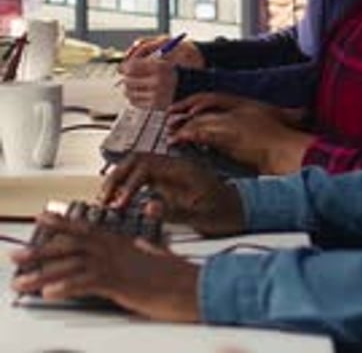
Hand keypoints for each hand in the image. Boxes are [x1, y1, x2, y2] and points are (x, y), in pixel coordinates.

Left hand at [11, 212, 198, 321]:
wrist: (194, 285)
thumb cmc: (178, 274)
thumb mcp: (158, 255)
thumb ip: (146, 247)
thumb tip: (141, 242)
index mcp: (121, 242)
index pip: (85, 228)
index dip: (61, 224)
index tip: (42, 219)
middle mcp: (115, 248)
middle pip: (70, 245)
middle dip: (40, 251)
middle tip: (17, 257)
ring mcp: (116, 264)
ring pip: (71, 264)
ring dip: (42, 273)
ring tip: (22, 282)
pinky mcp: (119, 283)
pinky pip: (86, 283)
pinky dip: (66, 286)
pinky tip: (50, 292)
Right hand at [99, 152, 244, 236]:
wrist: (242, 210)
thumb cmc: (226, 212)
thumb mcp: (201, 216)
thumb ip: (173, 211)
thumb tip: (148, 207)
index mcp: (182, 169)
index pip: (146, 165)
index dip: (128, 182)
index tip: (120, 203)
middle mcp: (174, 166)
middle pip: (137, 160)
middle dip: (117, 177)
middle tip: (104, 199)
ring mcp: (171, 173)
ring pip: (138, 166)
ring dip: (121, 180)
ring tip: (108, 200)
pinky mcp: (170, 182)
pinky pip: (144, 177)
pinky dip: (129, 186)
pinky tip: (122, 201)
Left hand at [120, 36, 204, 108]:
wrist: (196, 83)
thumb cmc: (178, 66)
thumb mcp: (164, 55)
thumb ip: (144, 56)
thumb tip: (124, 66)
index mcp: (160, 67)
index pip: (132, 67)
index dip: (124, 66)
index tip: (123, 67)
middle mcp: (158, 82)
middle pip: (129, 80)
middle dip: (125, 78)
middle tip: (125, 75)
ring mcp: (157, 95)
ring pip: (130, 93)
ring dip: (128, 88)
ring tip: (130, 84)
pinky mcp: (157, 106)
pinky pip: (136, 102)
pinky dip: (133, 98)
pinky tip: (137, 92)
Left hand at [168, 91, 307, 130]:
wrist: (287, 151)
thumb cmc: (282, 139)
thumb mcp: (272, 120)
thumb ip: (252, 120)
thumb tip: (246, 125)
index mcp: (244, 103)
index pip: (212, 97)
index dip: (194, 102)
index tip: (180, 109)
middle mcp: (236, 108)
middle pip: (202, 106)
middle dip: (184, 113)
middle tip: (169, 121)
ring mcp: (232, 121)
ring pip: (200, 120)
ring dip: (183, 127)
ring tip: (170, 136)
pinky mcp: (228, 136)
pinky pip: (202, 133)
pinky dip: (188, 136)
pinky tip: (177, 142)